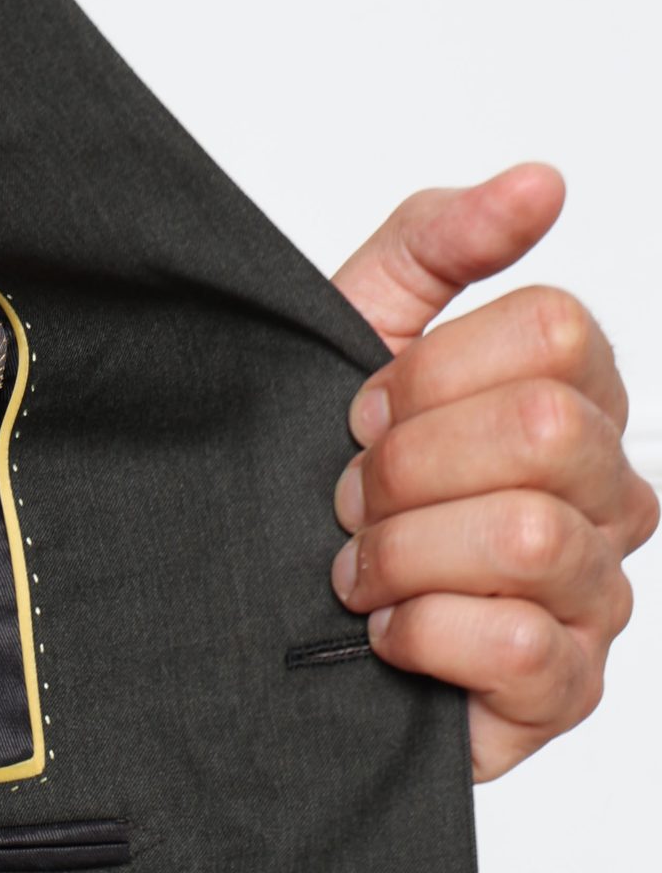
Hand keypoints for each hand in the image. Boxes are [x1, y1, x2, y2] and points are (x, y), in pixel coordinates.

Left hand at [328, 164, 656, 780]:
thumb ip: (435, 245)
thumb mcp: (353, 337)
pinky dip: (424, 636)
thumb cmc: (319, 487)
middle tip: (347, 508)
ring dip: (405, 556)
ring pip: (529, 537)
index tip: (360, 420)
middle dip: (404, 471)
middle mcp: (608, 493)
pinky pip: (522, 645)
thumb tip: (541, 182)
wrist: (263, 631)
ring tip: (357, 577)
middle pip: (542, 431)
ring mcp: (597, 595)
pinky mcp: (564, 691)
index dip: (426, 375)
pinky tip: (386, 639)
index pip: (552, 333)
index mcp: (575, 398)